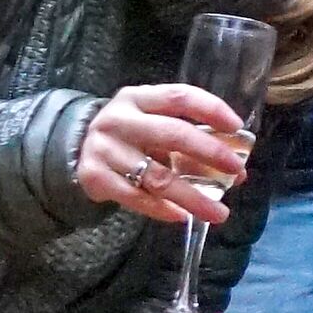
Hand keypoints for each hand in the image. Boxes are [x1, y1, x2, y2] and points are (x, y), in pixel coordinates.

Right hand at [76, 83, 253, 225]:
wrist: (75, 149)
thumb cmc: (130, 136)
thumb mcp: (153, 126)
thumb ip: (191, 142)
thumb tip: (237, 171)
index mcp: (138, 98)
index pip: (179, 96)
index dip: (210, 109)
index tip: (236, 127)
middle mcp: (119, 120)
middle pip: (171, 134)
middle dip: (209, 152)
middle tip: (236, 169)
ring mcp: (104, 149)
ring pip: (156, 175)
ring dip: (192, 196)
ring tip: (219, 213)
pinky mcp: (94, 177)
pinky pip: (136, 197)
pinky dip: (162, 209)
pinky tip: (182, 216)